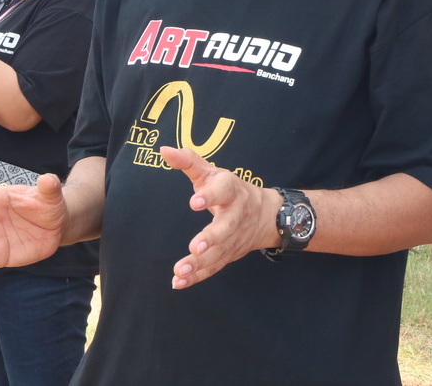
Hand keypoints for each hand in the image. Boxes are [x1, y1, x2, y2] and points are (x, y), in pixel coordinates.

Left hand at [160, 146, 281, 289]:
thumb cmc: (230, 190)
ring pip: (219, 252)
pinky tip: (179, 282)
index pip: (223, 191)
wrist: (266, 215)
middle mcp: (236, 216)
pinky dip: (197, 276)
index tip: (194, 202)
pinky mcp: (229, 255)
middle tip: (196, 247)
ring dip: (200, 263)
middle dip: (212, 237)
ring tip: (180, 270)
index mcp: (231, 191)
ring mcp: (234, 238)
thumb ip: (189, 161)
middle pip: (226, 227)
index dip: (210, 196)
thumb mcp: (213, 172)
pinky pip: (214, 267)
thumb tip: (164, 150)